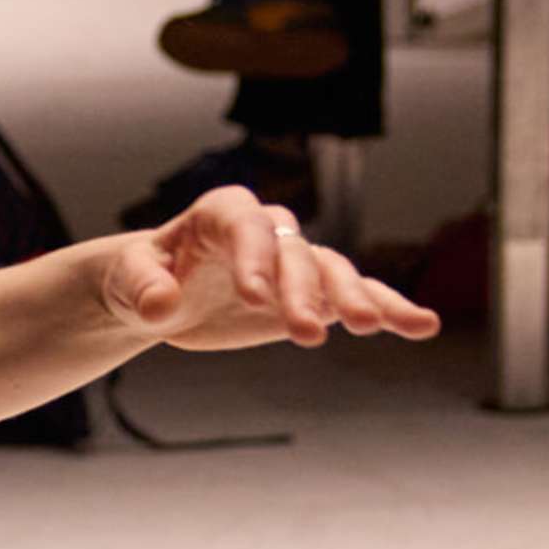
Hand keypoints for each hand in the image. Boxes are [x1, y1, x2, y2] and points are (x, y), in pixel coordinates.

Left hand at [106, 187, 437, 352]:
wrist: (158, 293)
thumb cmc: (139, 277)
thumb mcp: (127, 279)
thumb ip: (143, 287)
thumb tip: (160, 306)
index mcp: (222, 214)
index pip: (246, 227)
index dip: (254, 258)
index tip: (253, 297)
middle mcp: (269, 231)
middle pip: (295, 255)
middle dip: (302, 292)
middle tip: (307, 333)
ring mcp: (296, 262)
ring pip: (335, 273)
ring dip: (354, 299)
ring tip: (375, 327)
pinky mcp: (312, 294)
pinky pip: (357, 297)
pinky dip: (390, 309)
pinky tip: (421, 326)